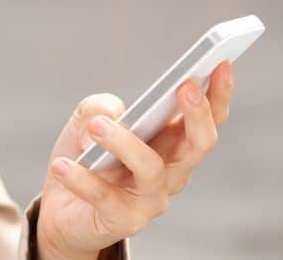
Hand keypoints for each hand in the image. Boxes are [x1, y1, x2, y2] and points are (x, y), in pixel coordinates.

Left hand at [34, 61, 234, 258]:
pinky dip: (82, 179)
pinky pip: (105, 197)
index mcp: (172, 142)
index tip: (222, 63)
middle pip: (199, 144)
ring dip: (124, 143)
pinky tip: (62, 164)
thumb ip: (99, 107)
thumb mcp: (89, 121)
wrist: (61, 209)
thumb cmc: (85, 157)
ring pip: (151, 168)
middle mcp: (171, 171)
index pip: (208, 118)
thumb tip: (111, 114)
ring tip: (97, 126)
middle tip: (184, 86)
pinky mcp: (123, 220)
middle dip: (198, 114)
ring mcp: (151, 199)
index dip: (219, 93)